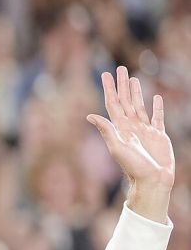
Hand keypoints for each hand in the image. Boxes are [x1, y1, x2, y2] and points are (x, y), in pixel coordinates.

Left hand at [88, 66, 173, 222]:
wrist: (151, 181)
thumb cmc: (133, 167)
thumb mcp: (117, 148)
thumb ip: (106, 131)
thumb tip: (90, 115)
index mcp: (119, 128)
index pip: (113, 103)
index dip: (109, 89)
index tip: (106, 74)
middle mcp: (130, 127)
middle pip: (126, 100)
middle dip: (122, 85)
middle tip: (120, 68)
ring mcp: (145, 130)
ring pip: (139, 105)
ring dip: (137, 92)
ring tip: (133, 79)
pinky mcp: (159, 135)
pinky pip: (157, 117)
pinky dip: (157, 107)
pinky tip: (156, 97)